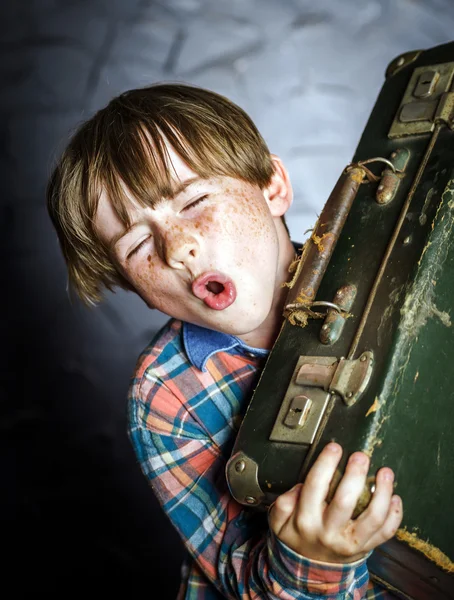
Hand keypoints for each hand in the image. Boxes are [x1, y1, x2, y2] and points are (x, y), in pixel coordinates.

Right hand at [268, 442, 402, 562]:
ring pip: (372, 518)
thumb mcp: (279, 522)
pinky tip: (395, 497)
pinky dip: (394, 515)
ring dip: (382, 493)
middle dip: (355, 475)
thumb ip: (283, 503)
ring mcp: (350, 542)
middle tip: (361, 456)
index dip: (325, 464)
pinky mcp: (367, 547)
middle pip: (345, 501)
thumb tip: (299, 488)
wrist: (312, 569)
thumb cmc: (299, 535)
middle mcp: (329, 532)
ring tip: (385, 472)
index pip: (315, 486)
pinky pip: (386, 532)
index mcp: (306, 520)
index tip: (334, 447)